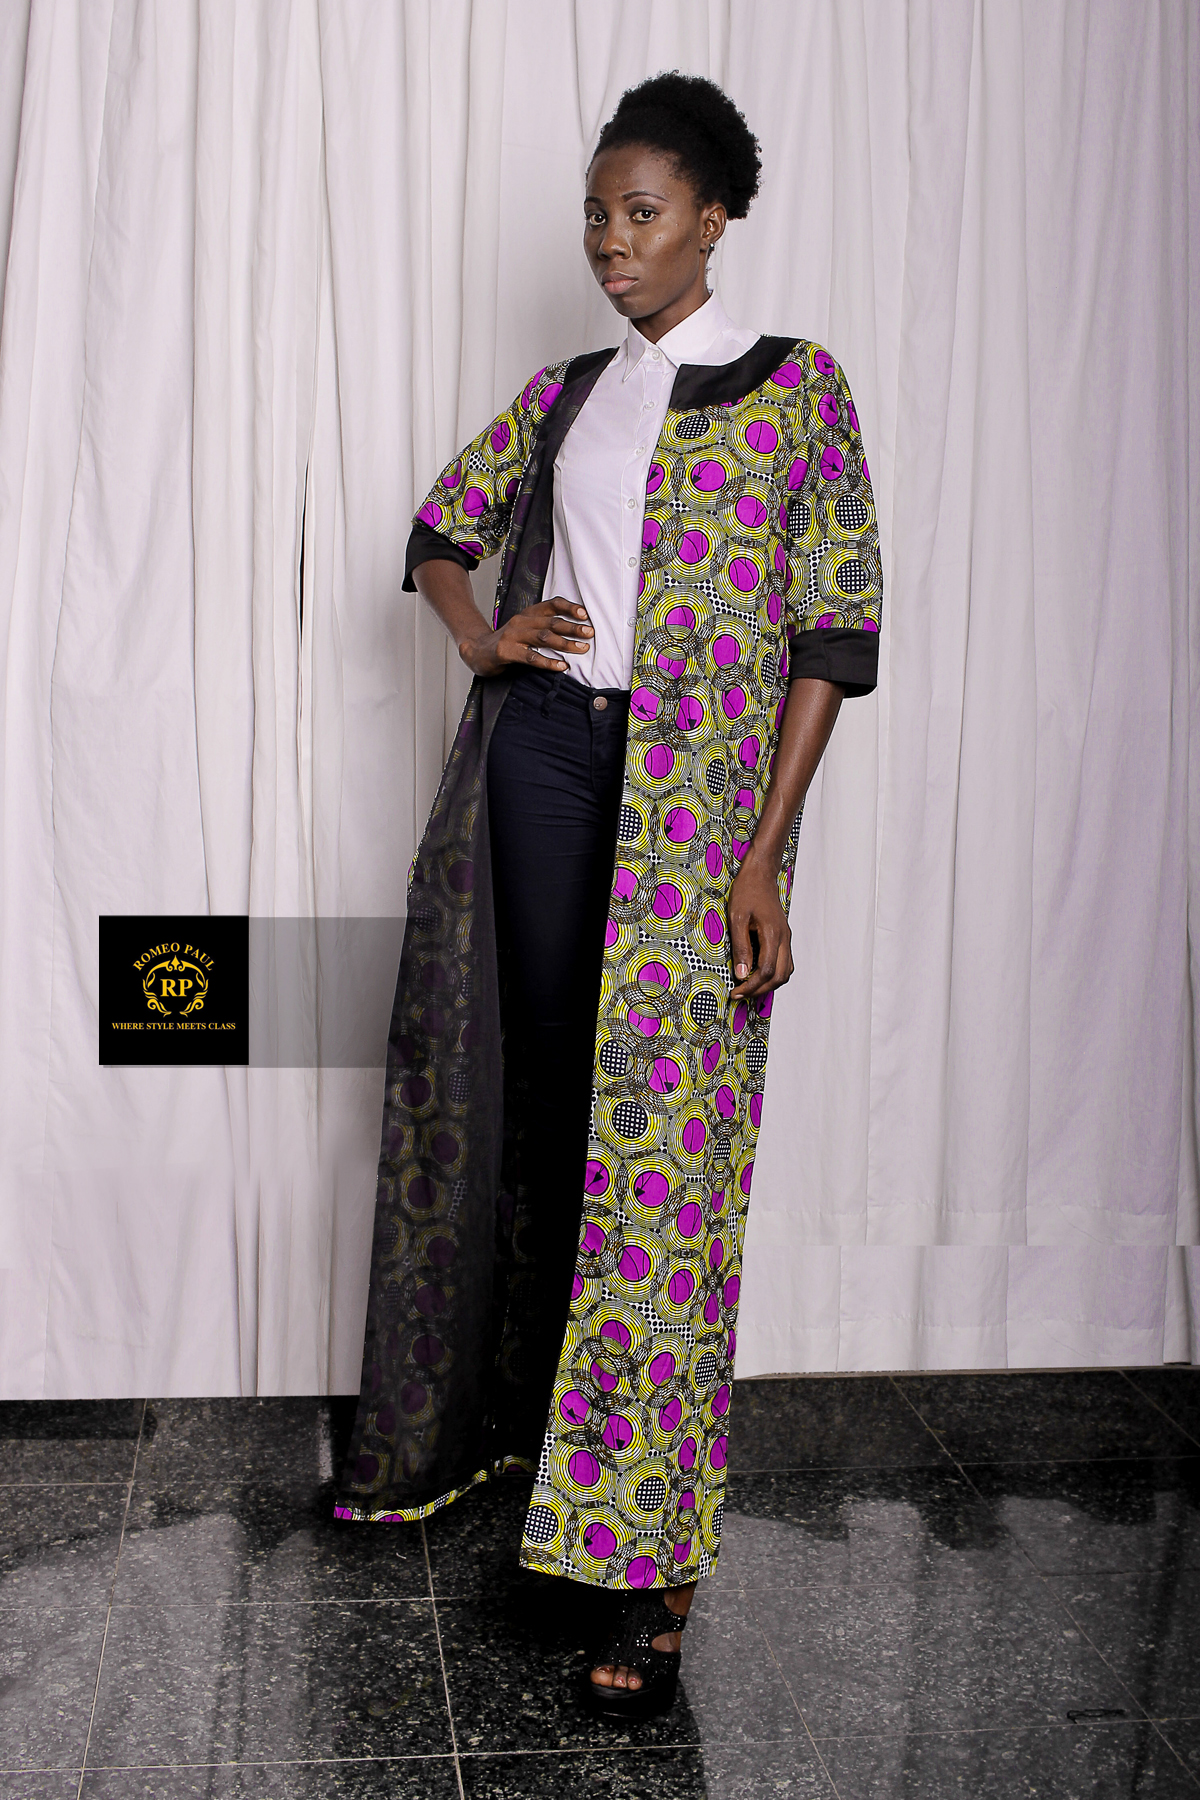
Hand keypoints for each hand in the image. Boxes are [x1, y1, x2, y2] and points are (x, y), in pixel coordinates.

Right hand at [460, 597, 592, 676]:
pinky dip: (548, 662)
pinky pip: (530, 657)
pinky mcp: (506, 651)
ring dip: (565, 643)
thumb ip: (545, 628)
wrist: (477, 650)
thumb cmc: (507, 642)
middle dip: (573, 627)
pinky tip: (561, 665)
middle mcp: (521, 621)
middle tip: (590, 633)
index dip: (569, 607)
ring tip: (581, 648)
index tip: (585, 614)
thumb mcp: (526, 629)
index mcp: (528, 614)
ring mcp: (512, 636)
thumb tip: (576, 632)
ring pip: (543, 637)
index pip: (551, 604)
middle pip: (552, 622)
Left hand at [727, 856, 793, 999]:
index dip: (752, 987)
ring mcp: (786, 938)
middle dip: (761, 990)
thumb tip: (742, 974)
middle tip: (741, 994)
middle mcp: (784, 938)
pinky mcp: (783, 936)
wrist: (761, 874)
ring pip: (785, 971)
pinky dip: (773, 973)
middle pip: (780, 976)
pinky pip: (784, 962)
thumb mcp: (737, 919)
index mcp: (773, 935)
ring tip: (749, 986)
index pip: (766, 972)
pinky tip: (757, 973)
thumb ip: (741, 948)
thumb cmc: (748, 891)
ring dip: (769, 983)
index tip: (736, 992)